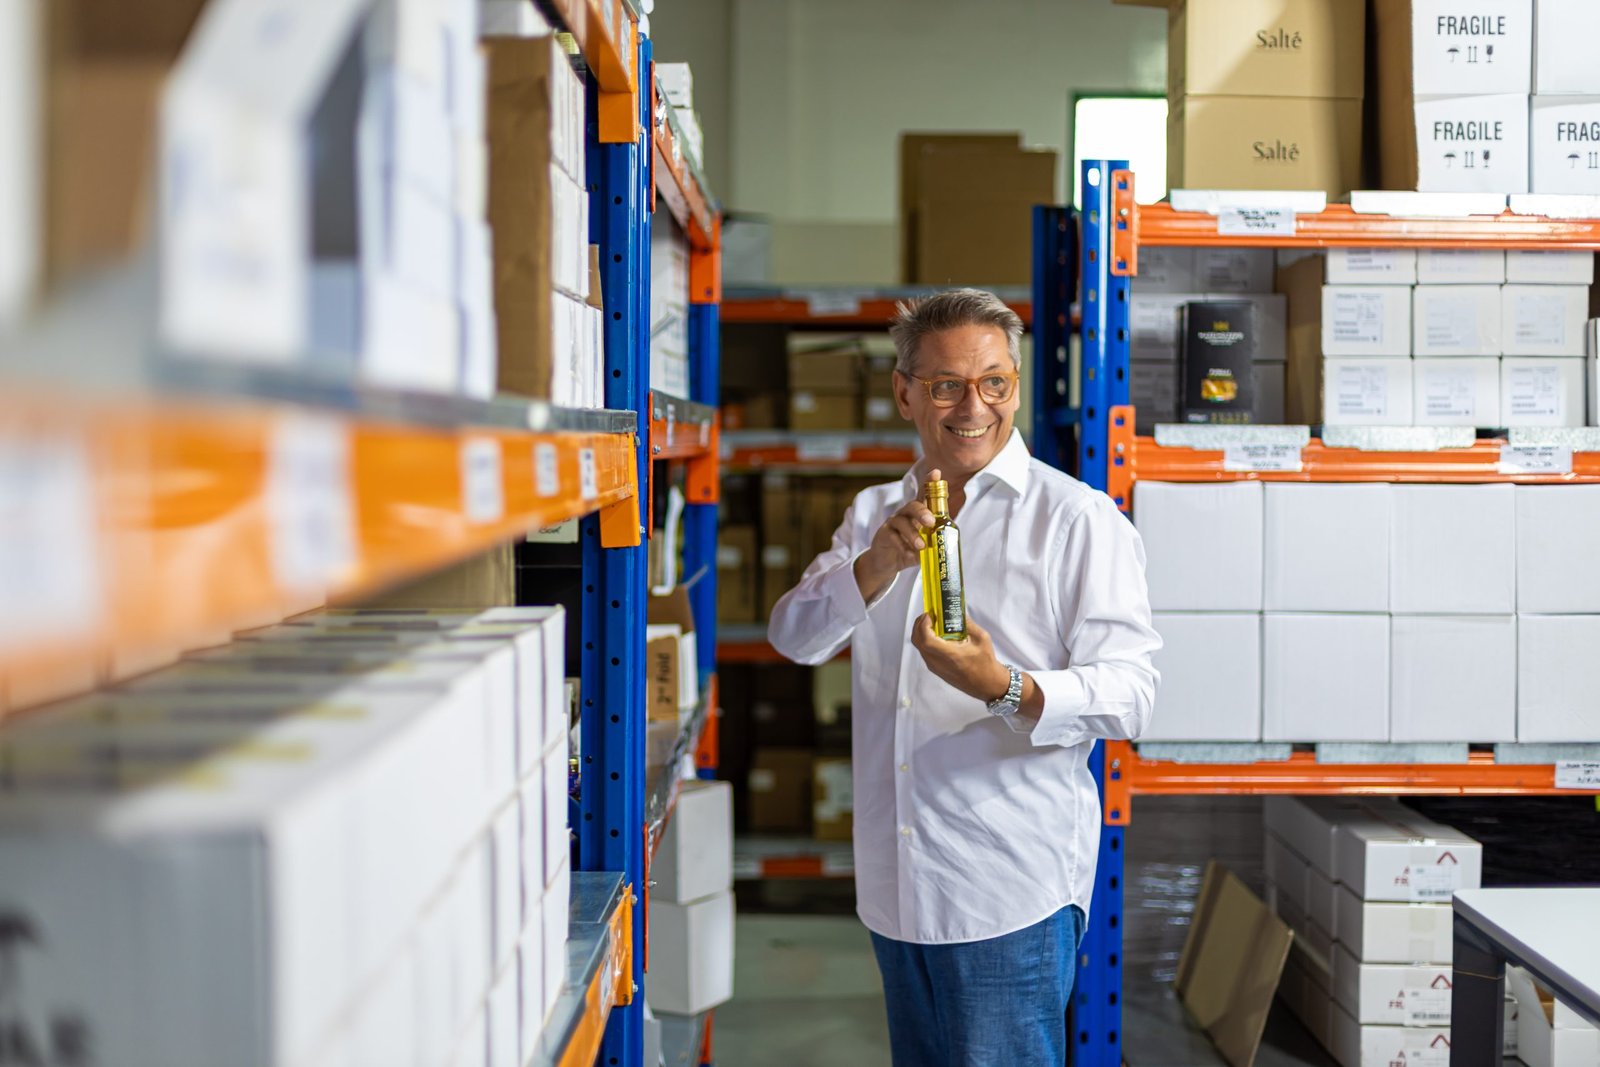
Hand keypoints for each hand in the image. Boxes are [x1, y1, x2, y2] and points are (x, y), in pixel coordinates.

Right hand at [853, 468, 940, 601]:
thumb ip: (934, 540)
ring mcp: (893, 522)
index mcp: (918, 513)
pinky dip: (902, 547)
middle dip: (922, 512)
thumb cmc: (909, 548)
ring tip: (921, 547)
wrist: (886, 561)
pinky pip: (893, 537)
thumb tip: (947, 544)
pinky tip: (910, 556)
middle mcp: (905, 514)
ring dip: (913, 534)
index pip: (924, 495)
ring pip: (902, 522)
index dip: (929, 483)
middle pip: (913, 506)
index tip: (936, 473)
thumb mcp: (924, 543)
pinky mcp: (884, 534)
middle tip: (930, 522)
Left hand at [911, 615, 1010, 702]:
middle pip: (917, 641)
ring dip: (922, 632)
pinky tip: (936, 635)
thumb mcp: (981, 638)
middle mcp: (938, 663)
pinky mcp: (935, 669)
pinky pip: (924, 652)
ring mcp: (935, 667)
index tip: (929, 614)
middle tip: (929, 615)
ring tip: (933, 623)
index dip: (923, 624)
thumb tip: (958, 613)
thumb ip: (968, 624)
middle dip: (919, 625)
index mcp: (949, 655)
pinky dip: (925, 640)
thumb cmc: (985, 664)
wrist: (986, 684)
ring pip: (919, 647)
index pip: (926, 639)